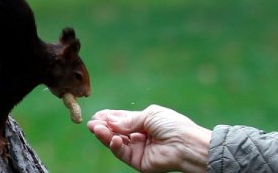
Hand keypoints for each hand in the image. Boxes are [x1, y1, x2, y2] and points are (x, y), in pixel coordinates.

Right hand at [87, 105, 211, 172]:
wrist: (185, 144)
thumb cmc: (172, 125)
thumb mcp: (149, 116)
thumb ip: (128, 120)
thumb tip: (108, 119)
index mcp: (144, 122)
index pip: (122, 120)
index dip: (109, 117)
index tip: (97, 115)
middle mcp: (139, 135)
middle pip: (116, 131)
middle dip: (104, 126)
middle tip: (92, 123)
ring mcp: (139, 149)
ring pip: (117, 143)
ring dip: (106, 135)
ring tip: (97, 129)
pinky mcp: (139, 162)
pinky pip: (123, 154)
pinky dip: (116, 146)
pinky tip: (114, 139)